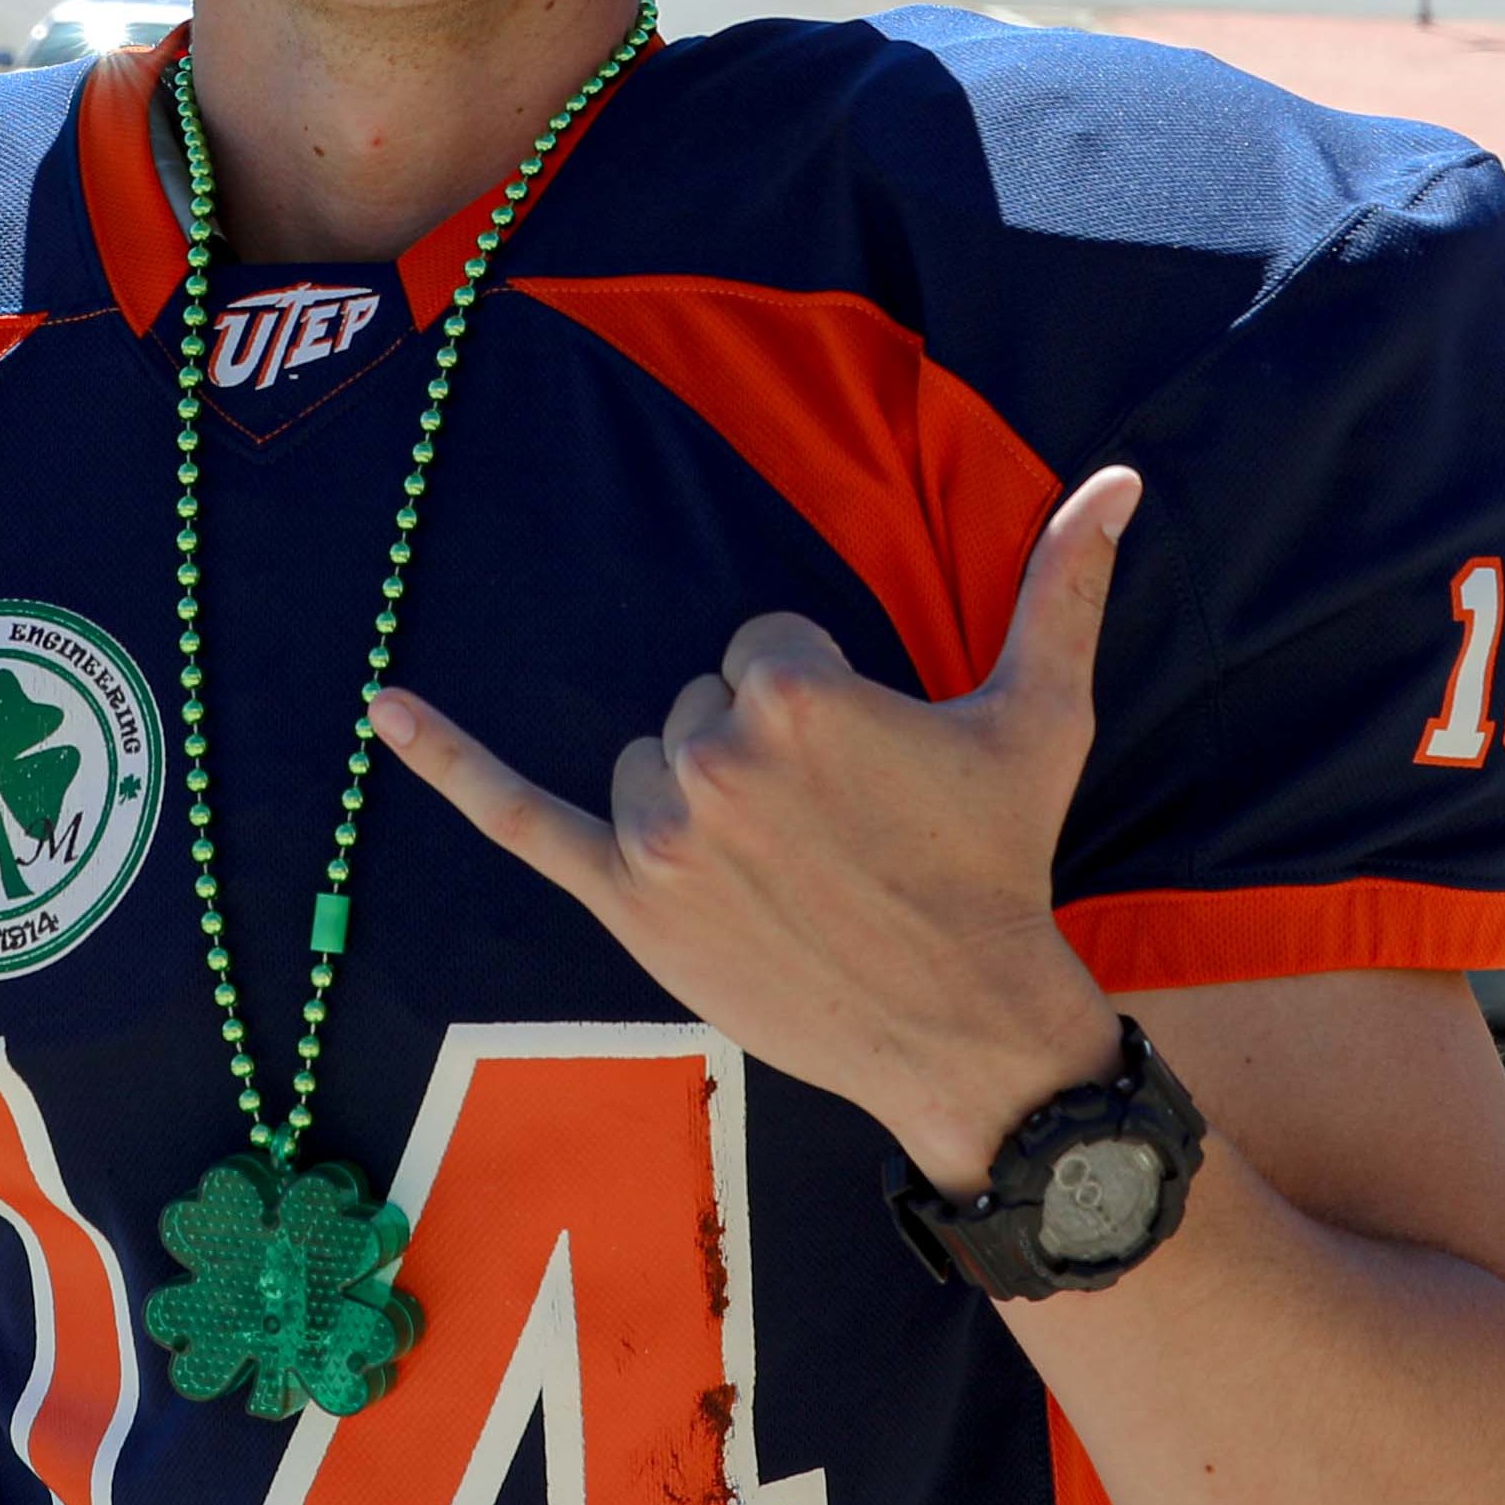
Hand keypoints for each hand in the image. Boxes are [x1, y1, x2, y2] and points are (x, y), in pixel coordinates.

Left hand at [374, 466, 1142, 1194]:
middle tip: (837, 831)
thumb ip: (1066, 588)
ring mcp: (658, 833)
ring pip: (648, 762)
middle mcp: (710, 755)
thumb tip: (1121, 479)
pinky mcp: (622, 896)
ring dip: (698, 799)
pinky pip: (520, 814)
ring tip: (784, 866)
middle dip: (761, 753)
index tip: (871, 771)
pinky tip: (383, 708)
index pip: (762, 645)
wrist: (968, 1026)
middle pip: (702, 702)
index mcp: (792, 691)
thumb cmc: (1001, 862)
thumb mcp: (1039, 717)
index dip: (822, 701)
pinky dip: (448, 762)